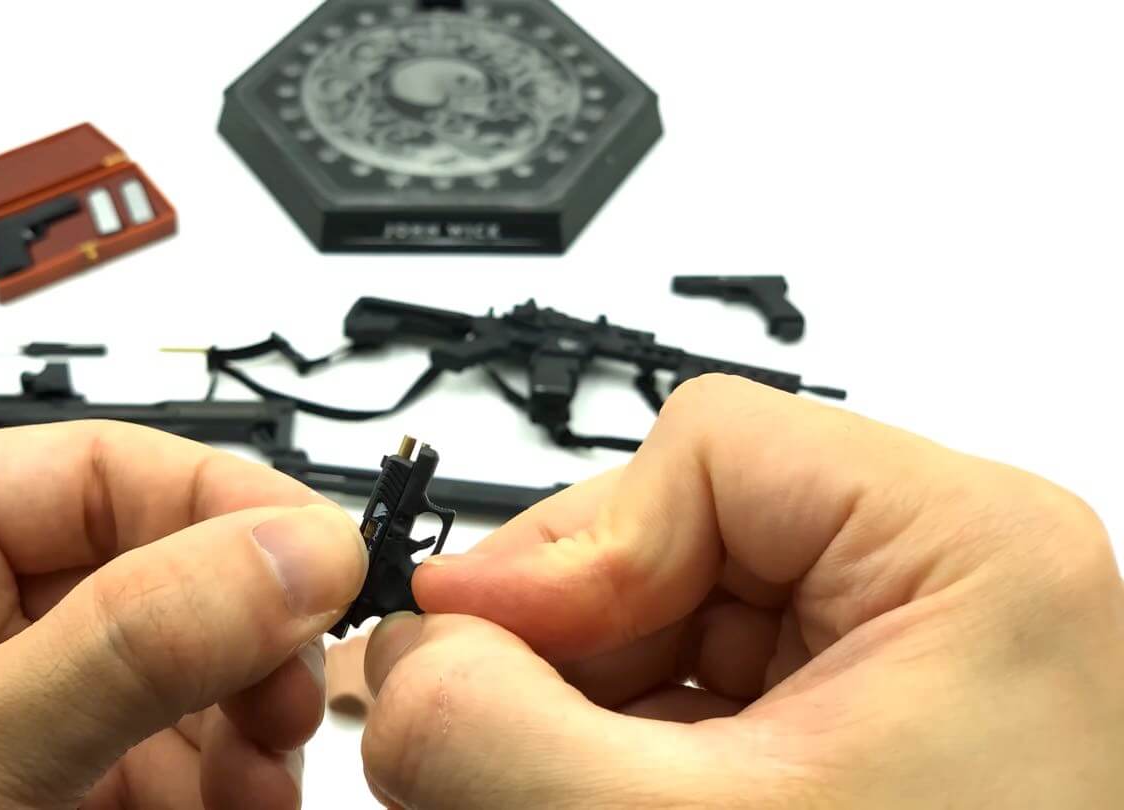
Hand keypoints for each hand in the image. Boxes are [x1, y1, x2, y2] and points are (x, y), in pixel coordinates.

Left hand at [0, 422, 365, 808]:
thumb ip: (130, 646)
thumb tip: (295, 551)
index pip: (97, 469)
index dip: (225, 507)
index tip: (325, 561)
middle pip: (151, 571)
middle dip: (239, 638)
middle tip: (291, 695)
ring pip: (171, 674)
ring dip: (241, 723)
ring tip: (262, 780)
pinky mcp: (29, 788)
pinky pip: (157, 758)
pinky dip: (218, 783)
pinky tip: (240, 806)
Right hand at [363, 376, 1122, 808]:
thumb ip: (506, 734)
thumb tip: (405, 665)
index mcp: (965, 549)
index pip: (709, 450)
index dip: (574, 550)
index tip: (480, 647)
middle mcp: (942, 584)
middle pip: (675, 533)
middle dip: (556, 643)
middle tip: (466, 739)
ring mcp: (902, 657)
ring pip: (669, 617)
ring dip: (571, 702)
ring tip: (520, 785)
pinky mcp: (863, 724)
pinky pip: (699, 691)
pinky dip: (616, 744)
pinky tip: (580, 792)